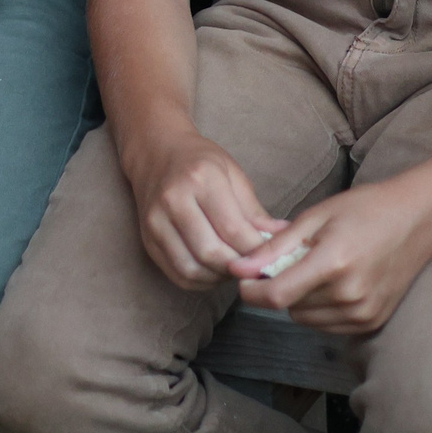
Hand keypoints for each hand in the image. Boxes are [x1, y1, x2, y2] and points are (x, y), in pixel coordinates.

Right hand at [124, 127, 287, 289]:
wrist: (155, 151)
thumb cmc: (199, 160)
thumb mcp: (233, 173)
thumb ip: (254, 211)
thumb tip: (284, 237)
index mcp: (200, 178)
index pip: (233, 229)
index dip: (256, 249)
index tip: (271, 255)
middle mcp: (173, 200)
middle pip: (211, 253)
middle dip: (238, 267)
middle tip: (254, 266)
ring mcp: (156, 221)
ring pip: (191, 268)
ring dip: (218, 278)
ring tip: (234, 269)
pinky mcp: (147, 239)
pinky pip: (176, 273)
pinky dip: (200, 281)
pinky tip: (214, 272)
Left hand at [231, 176, 431, 332]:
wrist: (417, 220)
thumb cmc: (366, 210)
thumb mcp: (316, 216)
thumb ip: (276, 246)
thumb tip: (239, 267)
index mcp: (333, 264)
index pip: (277, 295)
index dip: (251, 290)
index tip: (242, 278)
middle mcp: (350, 295)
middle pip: (289, 308)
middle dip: (278, 287)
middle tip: (289, 261)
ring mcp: (364, 313)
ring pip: (306, 319)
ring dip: (299, 300)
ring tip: (315, 269)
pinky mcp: (372, 322)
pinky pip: (327, 325)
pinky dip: (319, 309)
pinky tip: (332, 283)